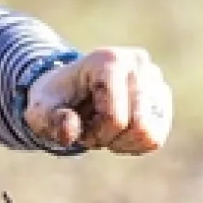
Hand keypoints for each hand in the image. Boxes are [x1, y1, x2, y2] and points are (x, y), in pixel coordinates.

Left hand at [24, 47, 172, 154]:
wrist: (69, 90)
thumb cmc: (55, 100)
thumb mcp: (40, 110)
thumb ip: (50, 121)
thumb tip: (71, 129)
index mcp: (109, 60)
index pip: (115, 118)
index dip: (96, 134)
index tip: (79, 126)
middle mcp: (138, 63)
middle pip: (137, 126)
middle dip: (111, 138)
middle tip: (92, 129)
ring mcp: (155, 78)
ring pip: (150, 132)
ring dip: (124, 141)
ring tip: (106, 129)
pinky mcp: (162, 95)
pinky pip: (157, 136)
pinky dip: (136, 142)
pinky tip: (120, 132)